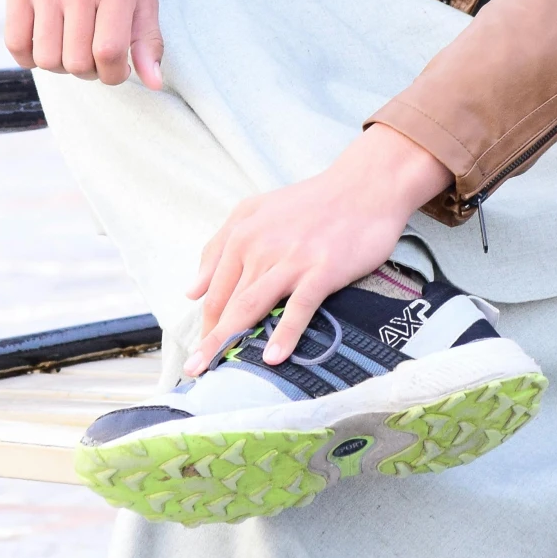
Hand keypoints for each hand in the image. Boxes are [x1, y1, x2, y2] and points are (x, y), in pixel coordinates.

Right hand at [3, 0, 163, 87]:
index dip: (115, 74)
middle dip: (89, 71)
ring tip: (70, 46)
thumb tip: (154, 83)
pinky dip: (29, 57)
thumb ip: (149, 39)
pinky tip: (45, 42)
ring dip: (60, 65)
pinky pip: (15, 44)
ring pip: (47, 58)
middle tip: (94, 53)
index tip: (117, 67)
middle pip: (77, 62)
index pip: (110, 53)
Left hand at [186, 123, 452, 373]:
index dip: (207, 323)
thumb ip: (219, 245)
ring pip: (252, 306)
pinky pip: (298, 307)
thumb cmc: (312, 202)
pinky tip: (273, 357)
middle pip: (228, 303)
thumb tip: (192, 290)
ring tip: (214, 371)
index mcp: (242, 234)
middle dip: (209, 340)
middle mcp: (260, 247)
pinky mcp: (322, 270)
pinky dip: (284, 333)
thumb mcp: (256, 210)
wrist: (365, 186)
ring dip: (229, 340)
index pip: (215, 289)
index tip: (202, 350)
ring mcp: (291, 260)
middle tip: (195, 371)